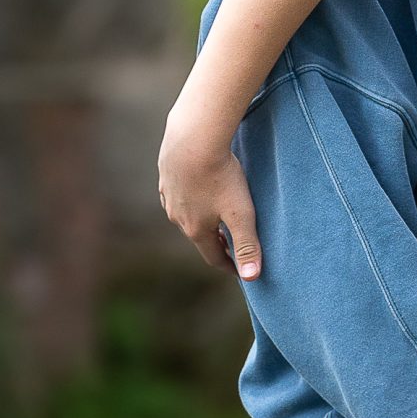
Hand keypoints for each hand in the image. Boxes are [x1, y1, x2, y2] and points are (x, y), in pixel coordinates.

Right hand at [157, 119, 263, 278]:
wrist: (193, 139)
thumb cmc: (221, 177)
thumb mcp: (241, 214)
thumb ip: (247, 245)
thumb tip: (251, 278)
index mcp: (196, 230)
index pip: (214, 257)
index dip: (229, 265)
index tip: (239, 270)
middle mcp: (177, 217)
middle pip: (199, 237)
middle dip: (216, 244)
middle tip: (231, 246)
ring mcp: (168, 196)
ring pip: (186, 216)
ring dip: (202, 222)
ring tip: (216, 221)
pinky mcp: (166, 176)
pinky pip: (178, 195)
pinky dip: (190, 201)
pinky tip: (197, 193)